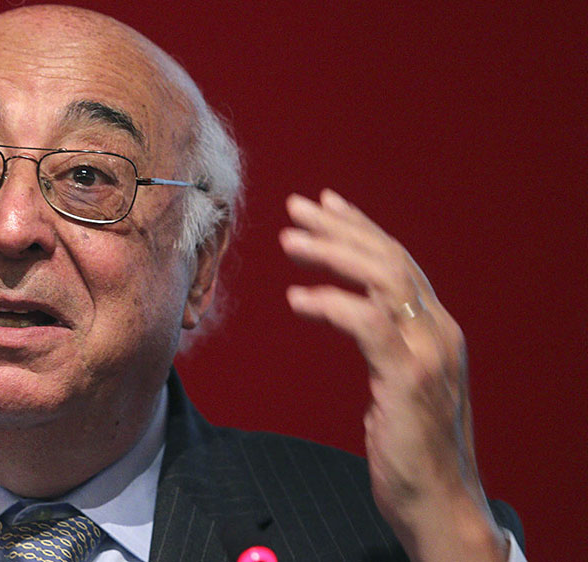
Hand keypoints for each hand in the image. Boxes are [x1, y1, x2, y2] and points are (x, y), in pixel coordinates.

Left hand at [279, 190, 508, 560]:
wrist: (439, 502)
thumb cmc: (412, 447)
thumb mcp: (401, 382)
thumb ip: (387, 343)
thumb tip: (354, 312)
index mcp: (437, 329)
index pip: (400, 262)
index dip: (361, 228)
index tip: (326, 203)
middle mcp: (439, 331)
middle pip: (391, 259)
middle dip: (341, 228)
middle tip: (296, 209)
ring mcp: (429, 353)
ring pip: (384, 278)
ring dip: (333, 253)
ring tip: (290, 241)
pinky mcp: (410, 379)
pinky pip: (368, 323)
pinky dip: (331, 303)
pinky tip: (298, 300)